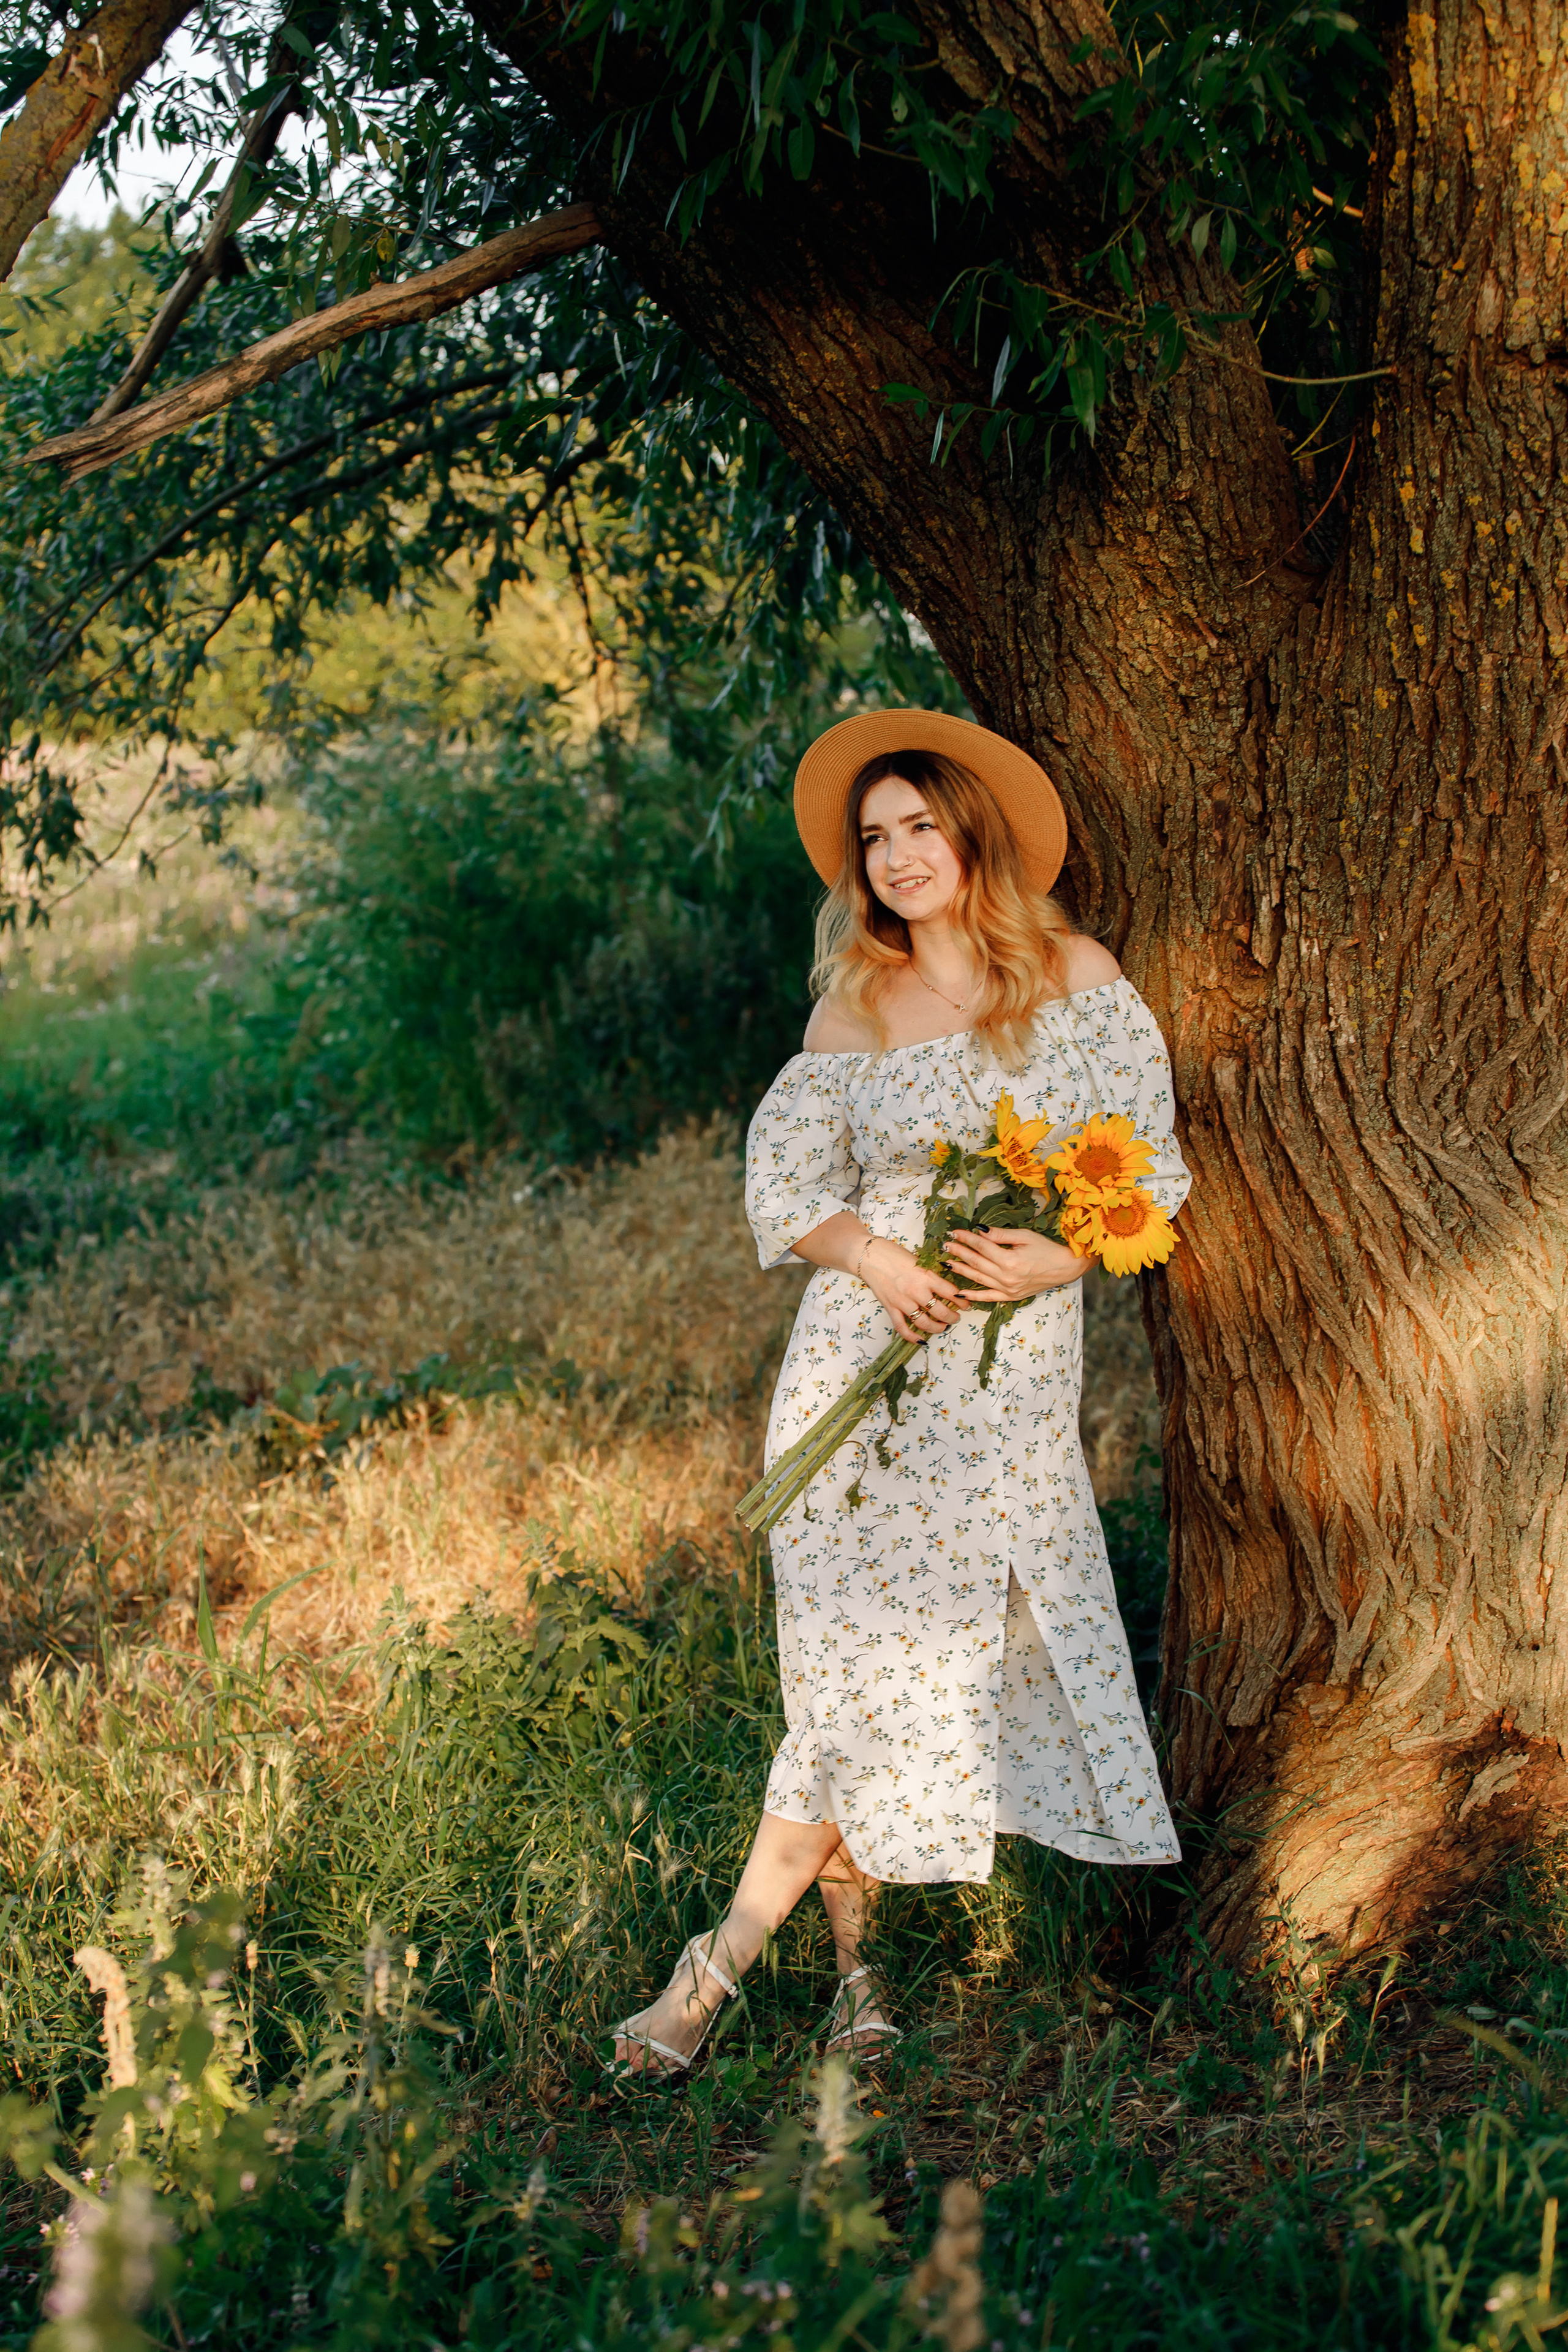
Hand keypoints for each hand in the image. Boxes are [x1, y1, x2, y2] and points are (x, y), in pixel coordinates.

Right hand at [859, 1236, 963, 1343]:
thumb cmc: (894, 1254)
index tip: (966, 1305)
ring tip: (943, 1327)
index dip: (962, 1302)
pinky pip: (902, 1328)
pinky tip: (921, 1339)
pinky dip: (912, 1337)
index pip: (951, 1293)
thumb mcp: (919, 1260)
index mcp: (926, 1276)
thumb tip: (945, 1289)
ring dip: (937, 1328)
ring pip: (924, 1323)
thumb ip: (931, 1275)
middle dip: (952, 1318)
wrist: (870, 1255)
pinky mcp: (890, 1308)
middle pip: (940, 1311)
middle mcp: (916, 1290)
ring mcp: (902, 1301)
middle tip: (956, 1318)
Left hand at [942, 1224, 1086, 1302]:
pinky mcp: (1011, 1297)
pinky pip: (988, 1297)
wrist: (1065, 1267)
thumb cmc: (1047, 1249)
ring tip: (947, 1263)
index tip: (955, 1232)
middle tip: (946, 1245)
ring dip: (961, 1270)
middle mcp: (1006, 1277)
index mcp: (1010, 1260)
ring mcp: (1008, 1289)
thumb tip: (980, 1230)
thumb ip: (1001, 1235)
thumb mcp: (1025, 1236)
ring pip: (978, 1279)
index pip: (982, 1247)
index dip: (967, 1238)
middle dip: (959, 1252)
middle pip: (977, 1262)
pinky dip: (972, 1296)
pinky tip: (959, 1292)